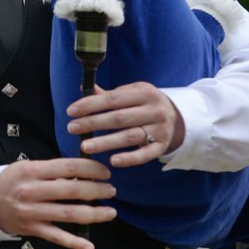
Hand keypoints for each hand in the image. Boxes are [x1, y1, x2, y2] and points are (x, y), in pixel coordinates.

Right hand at [0, 157, 116, 248]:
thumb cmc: (12, 180)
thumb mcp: (29, 167)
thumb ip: (54, 171)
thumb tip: (83, 174)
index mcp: (33, 171)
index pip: (68, 167)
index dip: (91, 168)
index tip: (105, 172)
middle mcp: (33, 191)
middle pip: (72, 191)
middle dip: (97, 190)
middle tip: (111, 190)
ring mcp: (32, 212)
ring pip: (69, 214)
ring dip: (94, 214)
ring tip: (110, 212)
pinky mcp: (32, 230)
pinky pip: (57, 237)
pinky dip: (74, 242)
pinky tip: (90, 245)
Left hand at [65, 82, 184, 167]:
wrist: (177, 117)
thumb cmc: (146, 104)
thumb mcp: (132, 93)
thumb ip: (110, 94)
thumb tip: (85, 87)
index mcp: (144, 93)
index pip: (113, 99)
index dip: (91, 104)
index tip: (71, 111)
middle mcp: (154, 110)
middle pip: (119, 118)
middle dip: (93, 123)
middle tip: (71, 128)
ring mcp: (159, 129)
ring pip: (129, 137)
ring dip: (105, 142)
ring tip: (85, 146)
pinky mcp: (162, 147)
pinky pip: (144, 155)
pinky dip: (129, 159)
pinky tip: (112, 161)